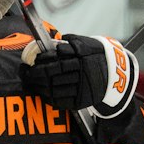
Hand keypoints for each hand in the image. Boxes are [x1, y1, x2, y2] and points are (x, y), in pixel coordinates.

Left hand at [19, 33, 138, 116]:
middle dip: (36, 74)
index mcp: (82, 57)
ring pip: (54, 88)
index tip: (33, 61)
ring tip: (32, 83)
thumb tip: (52, 43)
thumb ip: (70, 43)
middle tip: (26, 73)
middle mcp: (82, 73)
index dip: (42, 61)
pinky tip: (42, 92)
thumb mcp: (87, 45)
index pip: (56, 60)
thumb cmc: (97, 56)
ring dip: (39, 86)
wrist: (117, 75)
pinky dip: (48, 97)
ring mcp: (82, 88)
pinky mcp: (82, 100)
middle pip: (52, 74)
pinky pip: (60, 101)